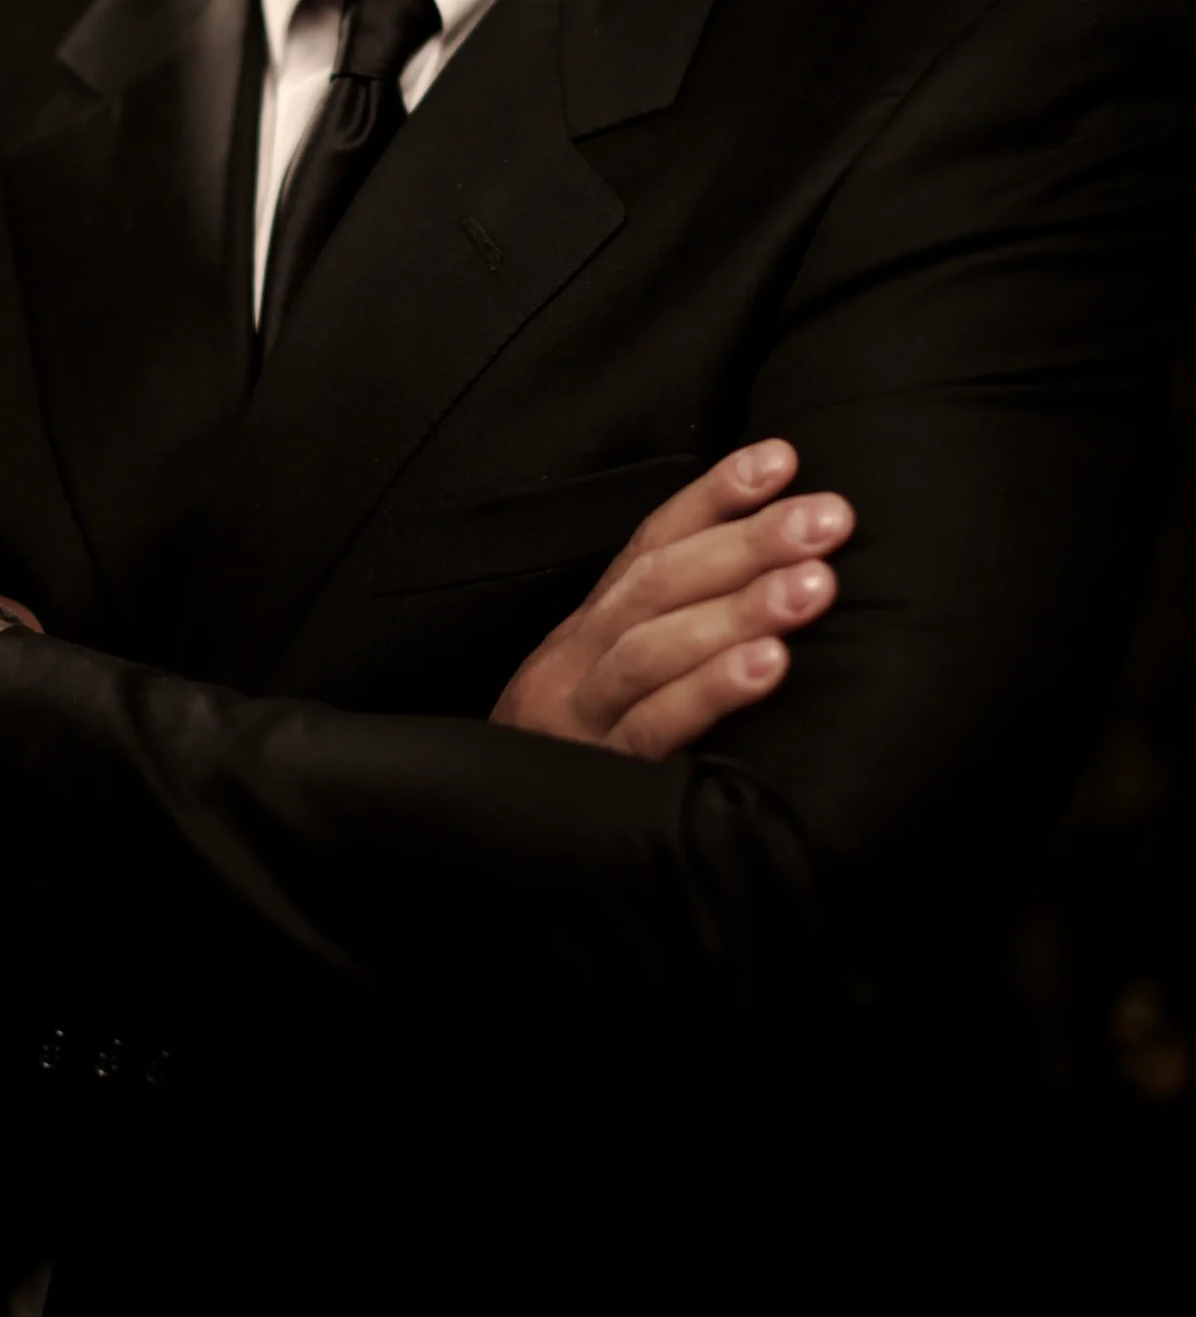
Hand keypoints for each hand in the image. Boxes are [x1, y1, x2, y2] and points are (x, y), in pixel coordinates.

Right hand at [489, 441, 851, 759]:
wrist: (487, 857)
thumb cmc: (582, 759)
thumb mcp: (611, 686)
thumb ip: (668, 634)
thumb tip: (773, 575)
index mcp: (585, 629)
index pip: (648, 543)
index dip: (715, 497)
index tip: (783, 459)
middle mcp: (574, 661)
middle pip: (657, 583)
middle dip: (748, 542)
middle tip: (830, 517)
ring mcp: (577, 718)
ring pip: (652, 647)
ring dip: (739, 607)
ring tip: (815, 584)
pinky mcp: (592, 779)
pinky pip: (654, 729)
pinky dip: (711, 691)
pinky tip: (771, 666)